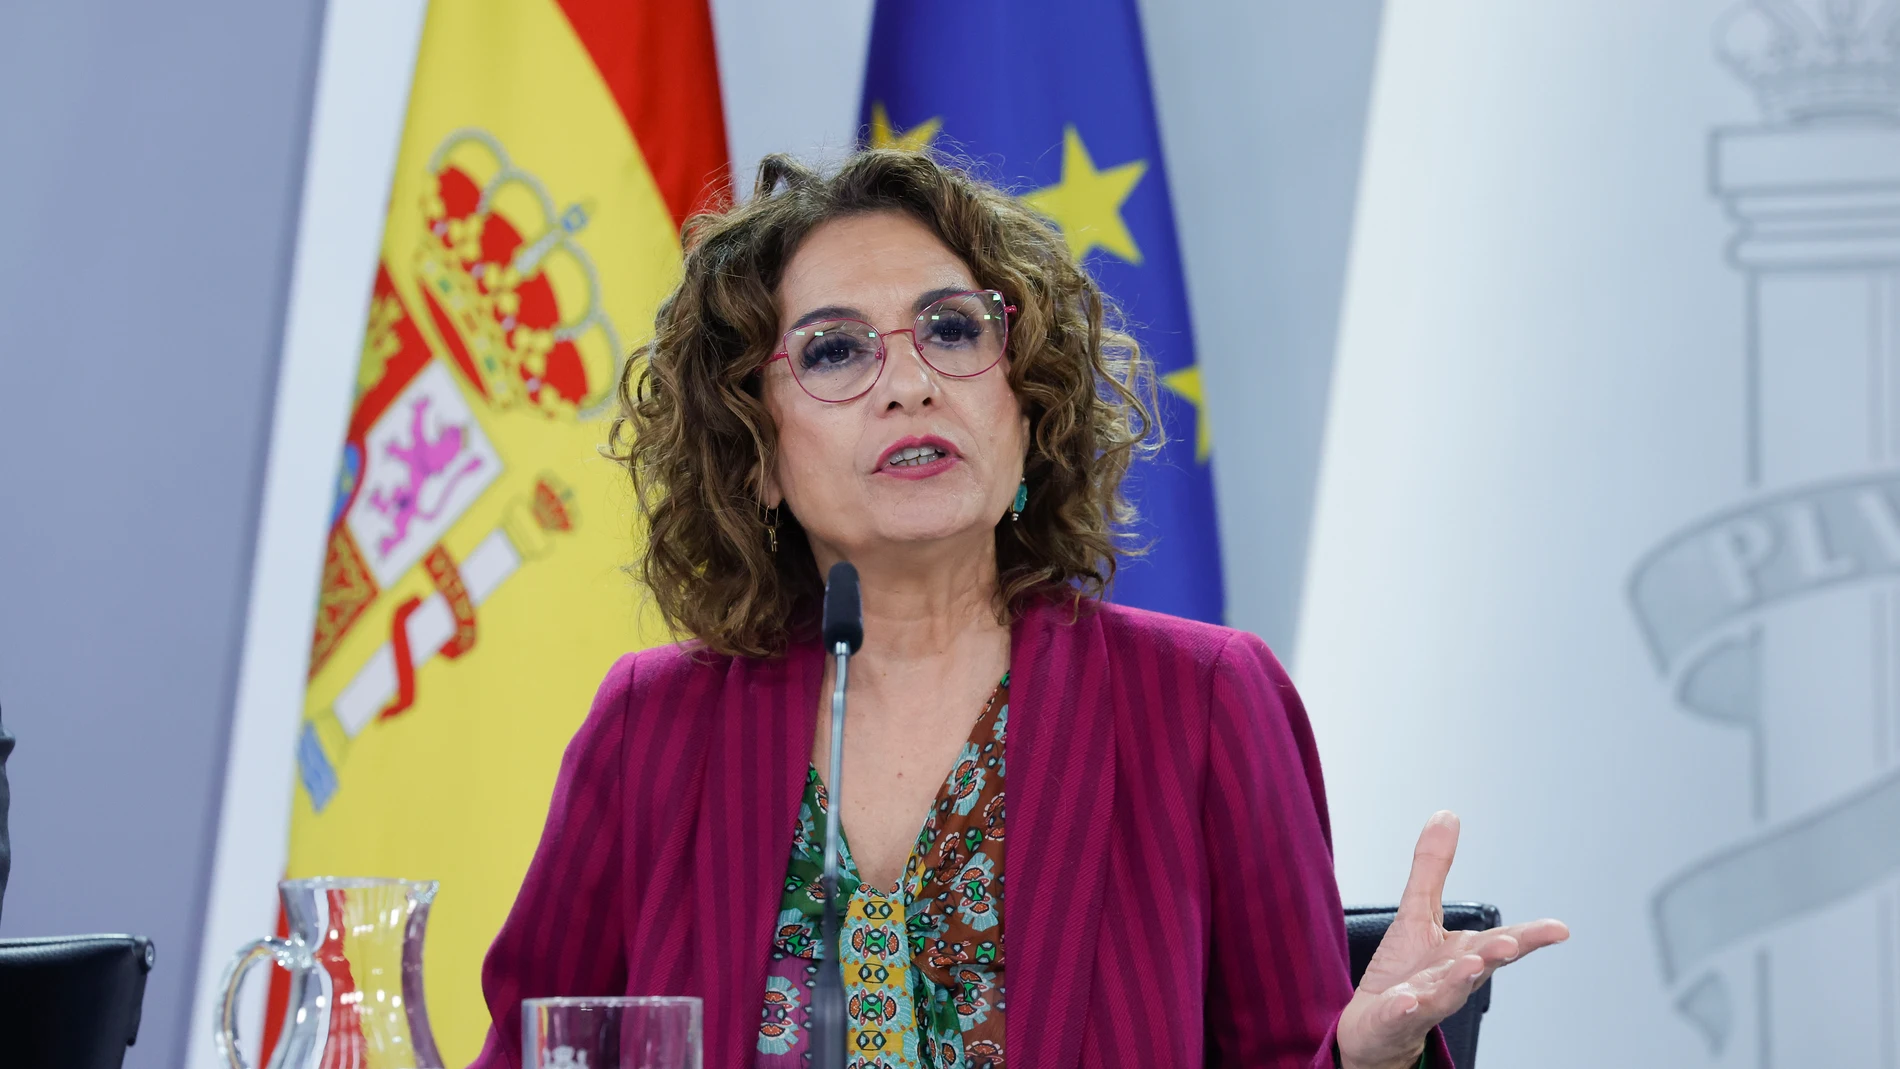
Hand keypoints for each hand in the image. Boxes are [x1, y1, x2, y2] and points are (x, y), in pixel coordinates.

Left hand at [1335, 812, 1568, 1068]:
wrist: (1376, 1029)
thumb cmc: (1405, 973)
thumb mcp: (1418, 911)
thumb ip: (1433, 867)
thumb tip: (1447, 816)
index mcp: (1462, 955)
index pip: (1501, 944)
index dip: (1530, 936)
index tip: (1560, 928)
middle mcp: (1450, 980)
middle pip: (1479, 966)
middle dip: (1495, 954)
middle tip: (1511, 942)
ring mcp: (1422, 1002)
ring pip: (1445, 993)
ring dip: (1458, 981)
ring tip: (1470, 966)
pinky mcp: (1391, 1020)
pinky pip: (1398, 1016)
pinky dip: (1404, 1010)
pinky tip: (1406, 1002)